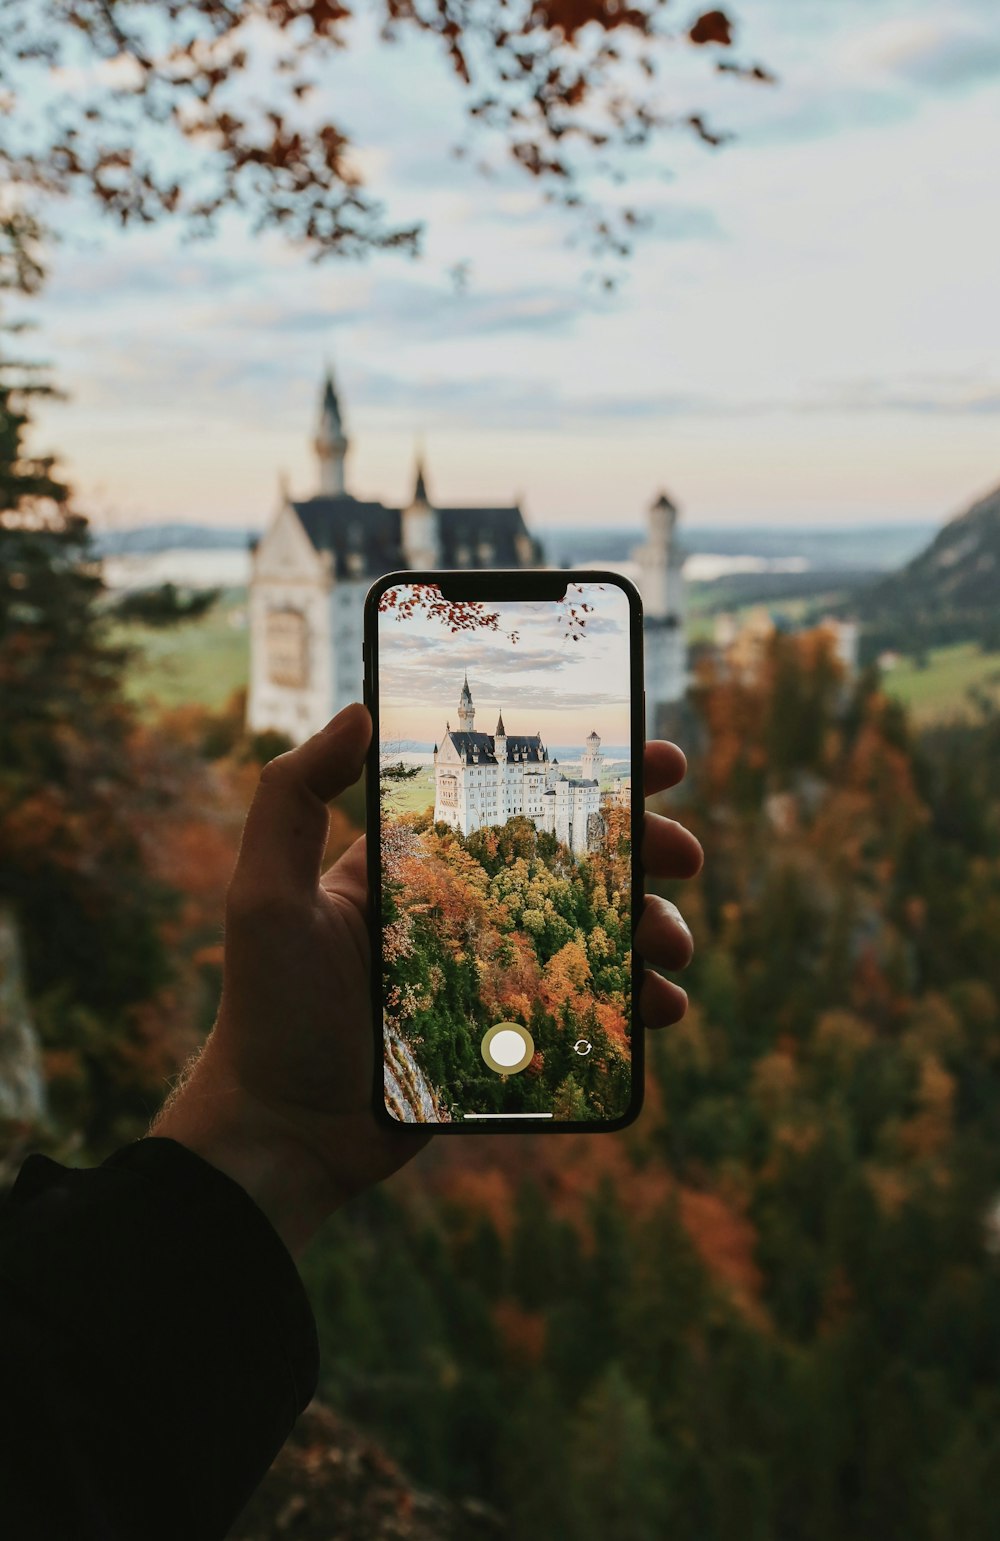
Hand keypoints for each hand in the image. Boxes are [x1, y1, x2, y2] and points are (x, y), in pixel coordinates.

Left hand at [152, 705, 701, 1256]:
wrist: (283, 1132)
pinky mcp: (514, 1040)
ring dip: (654, 930)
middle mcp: (470, 912)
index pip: (520, 804)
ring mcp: (498, 977)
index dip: (592, 779)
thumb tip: (357, 711)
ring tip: (674, 948)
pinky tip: (660, 1009)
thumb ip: (293, 797)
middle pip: (579, 866)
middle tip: (686, 855)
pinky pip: (591, 1012)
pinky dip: (637, 1004)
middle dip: (645, 852)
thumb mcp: (266, 894)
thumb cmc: (269, 1009)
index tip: (658, 764)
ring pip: (598, 938)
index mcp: (426, 867)